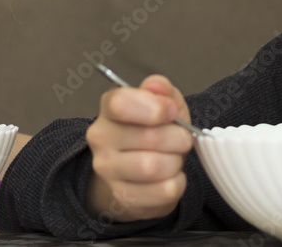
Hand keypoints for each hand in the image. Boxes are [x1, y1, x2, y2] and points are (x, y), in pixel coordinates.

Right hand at [85, 75, 193, 221]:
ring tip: (173, 157)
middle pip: (148, 138)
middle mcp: (101, 138)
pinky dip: (177, 182)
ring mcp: (108, 171)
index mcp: (109, 108)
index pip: (121, 104)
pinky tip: (170, 176)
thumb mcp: (162, 102)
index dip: (154, 108)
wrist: (138, 169)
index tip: (172, 112)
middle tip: (181, 138)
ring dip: (176, 161)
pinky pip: (163, 191)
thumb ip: (162, 89)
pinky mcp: (123, 196)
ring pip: (154, 167)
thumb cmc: (153, 129)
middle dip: (178, 138)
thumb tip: (156, 85)